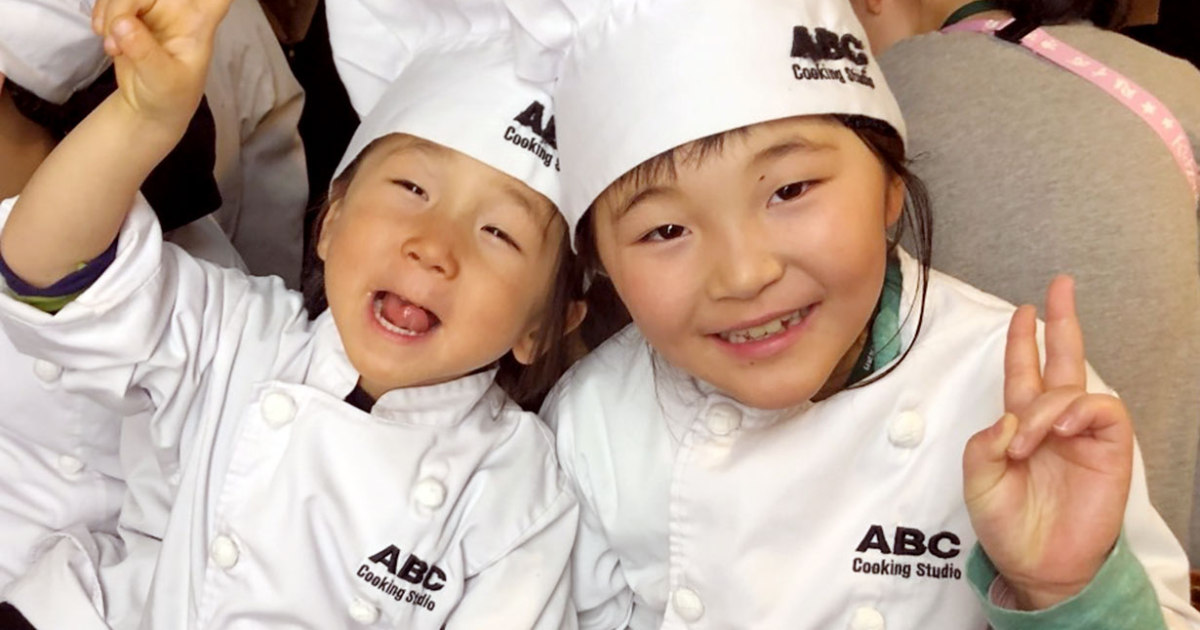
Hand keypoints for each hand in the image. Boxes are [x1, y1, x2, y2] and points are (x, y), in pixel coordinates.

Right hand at [91, 0, 233, 127]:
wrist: (150, 105)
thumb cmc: (170, 95)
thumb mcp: (163, 80)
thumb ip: (145, 53)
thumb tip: (122, 26)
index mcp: (200, 19)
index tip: (197, 0)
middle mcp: (180, 5)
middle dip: (126, 2)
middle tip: (116, 32)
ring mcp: (154, 4)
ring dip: (110, 9)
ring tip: (111, 46)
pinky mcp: (131, 8)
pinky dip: (101, 12)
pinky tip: (104, 36)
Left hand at [962, 276, 1132, 609]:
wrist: (1037, 565)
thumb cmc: (1007, 525)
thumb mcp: (978, 482)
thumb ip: (984, 445)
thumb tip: (1009, 418)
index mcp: (1020, 425)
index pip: (1023, 371)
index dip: (1022, 341)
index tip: (1023, 311)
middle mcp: (1052, 423)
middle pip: (1062, 360)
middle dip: (1062, 321)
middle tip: (1061, 286)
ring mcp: (1082, 434)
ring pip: (1072, 388)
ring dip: (1046, 406)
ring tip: (1028, 440)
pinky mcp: (1109, 449)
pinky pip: (1102, 410)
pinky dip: (1078, 412)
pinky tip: (1062, 431)